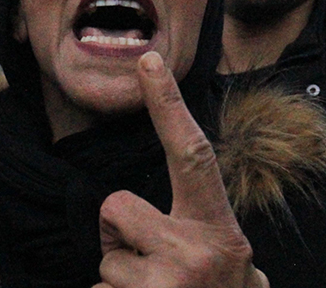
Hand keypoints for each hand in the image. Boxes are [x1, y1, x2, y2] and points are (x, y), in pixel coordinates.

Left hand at [95, 52, 267, 287]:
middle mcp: (197, 251)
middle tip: (155, 269)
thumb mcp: (222, 254)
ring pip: (103, 261)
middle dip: (117, 236)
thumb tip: (133, 198)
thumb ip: (191, 221)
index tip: (147, 61)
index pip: (190, 154)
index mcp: (217, 227)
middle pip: (114, 209)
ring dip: (121, 283)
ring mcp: (168, 285)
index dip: (168, 104)